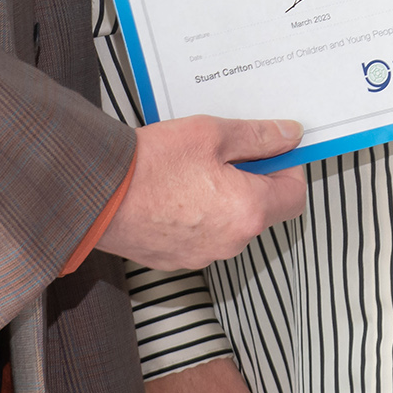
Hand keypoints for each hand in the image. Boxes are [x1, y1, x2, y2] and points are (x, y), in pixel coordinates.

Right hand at [96, 116, 306, 269]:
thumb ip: (258, 137)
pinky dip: (197, 214)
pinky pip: (201, 234)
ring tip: (193, 168)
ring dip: (223, 197)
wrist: (97, 196)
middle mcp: (230, 241)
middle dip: (252, 180)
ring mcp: (202, 255)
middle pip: (262, 210)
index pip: (295, 196)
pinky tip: (175, 189)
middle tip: (226, 151)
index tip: (273, 150)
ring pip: (230, 223)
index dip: (288, 168)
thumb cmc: (151, 165)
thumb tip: (289, 136)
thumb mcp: (212, 134)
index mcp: (248, 211)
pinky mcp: (175, 259)